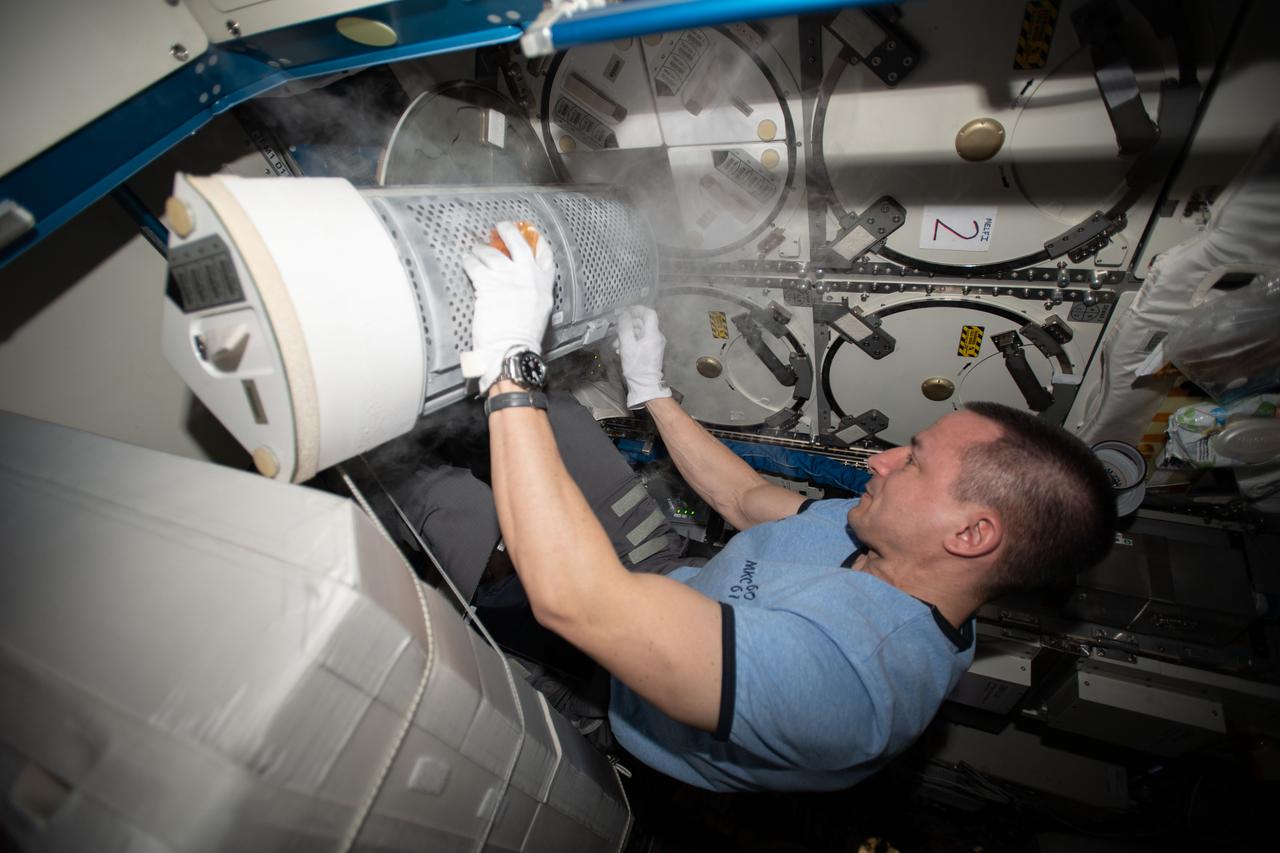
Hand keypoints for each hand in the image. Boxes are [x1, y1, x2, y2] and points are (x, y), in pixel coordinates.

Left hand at [462, 221, 554, 391]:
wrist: (512, 348)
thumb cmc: (524, 337)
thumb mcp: (539, 311)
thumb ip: (532, 293)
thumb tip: (517, 286)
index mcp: (544, 285)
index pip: (545, 255)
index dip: (536, 241)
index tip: (530, 232)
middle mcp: (528, 277)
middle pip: (518, 244)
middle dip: (508, 231)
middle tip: (500, 226)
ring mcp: (508, 278)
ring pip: (492, 254)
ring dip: (481, 249)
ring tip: (474, 250)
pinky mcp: (488, 284)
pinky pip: (475, 266)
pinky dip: (469, 262)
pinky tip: (466, 262)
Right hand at [615, 305, 671, 408]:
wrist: (644, 385)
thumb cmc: (637, 367)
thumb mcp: (627, 345)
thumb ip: (625, 327)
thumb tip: (623, 314)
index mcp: (653, 334)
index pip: (649, 313)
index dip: (637, 309)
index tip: (626, 311)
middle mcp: (656, 337)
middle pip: (642, 323)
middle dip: (627, 326)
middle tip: (616, 331)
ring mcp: (655, 345)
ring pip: (639, 333)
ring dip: (626, 336)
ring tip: (616, 345)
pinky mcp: (651, 351)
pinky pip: (640, 341)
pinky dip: (630, 342)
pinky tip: (621, 350)